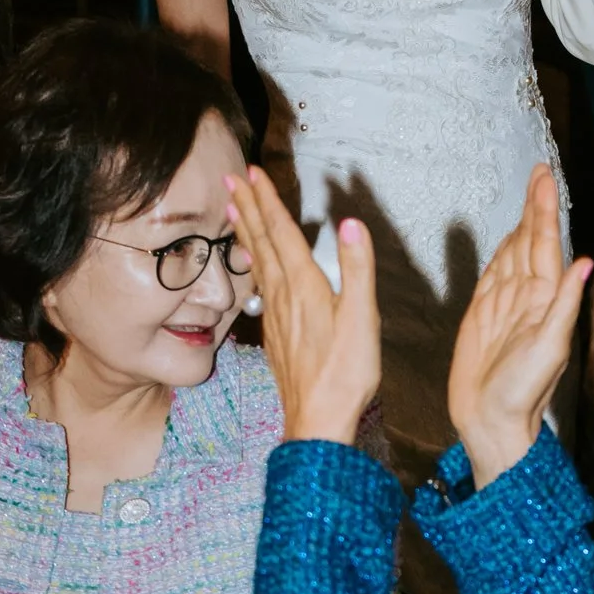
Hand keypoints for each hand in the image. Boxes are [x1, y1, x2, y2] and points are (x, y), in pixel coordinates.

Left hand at [223, 167, 380, 443]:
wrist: (317, 421)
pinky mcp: (276, 331)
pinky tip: (252, 264)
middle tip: (231, 178)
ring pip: (257, 262)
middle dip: (248, 207)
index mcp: (304, 286)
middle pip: (262, 242)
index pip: (281, 232)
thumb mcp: (361, 318)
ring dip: (246, 231)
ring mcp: (276, 314)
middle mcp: (284, 295)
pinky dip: (253, 262)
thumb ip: (357, 268)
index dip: (268, 200)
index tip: (251, 173)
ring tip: (234, 209)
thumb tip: (350, 224)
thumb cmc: (345, 373)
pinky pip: (259, 284)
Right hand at [448, 163, 592, 487]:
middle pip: (532, 240)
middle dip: (536, 206)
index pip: (546, 244)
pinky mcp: (485, 315)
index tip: (546, 177)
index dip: (545, 210)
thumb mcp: (549, 348)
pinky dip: (502, 252)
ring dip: (522, 223)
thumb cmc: (522, 393)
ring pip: (515, 253)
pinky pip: (495, 273)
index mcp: (547, 301)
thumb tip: (585, 262)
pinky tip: (509, 238)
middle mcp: (529, 298)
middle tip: (540, 171)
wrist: (490, 423)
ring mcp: (507, 305)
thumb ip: (566, 305)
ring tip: (531, 194)